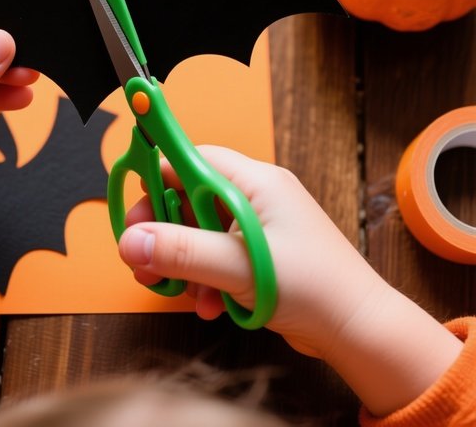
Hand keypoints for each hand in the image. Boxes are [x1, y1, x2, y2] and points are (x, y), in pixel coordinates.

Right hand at [119, 146, 380, 358]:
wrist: (360, 331)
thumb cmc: (315, 290)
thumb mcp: (238, 267)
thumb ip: (181, 252)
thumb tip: (130, 241)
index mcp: (256, 182)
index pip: (191, 159)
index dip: (157, 178)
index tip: (132, 208)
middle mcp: (255, 197)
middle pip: (189, 198)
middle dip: (164, 231)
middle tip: (142, 259)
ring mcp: (257, 226)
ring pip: (199, 231)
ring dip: (182, 261)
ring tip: (175, 290)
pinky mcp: (259, 253)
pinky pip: (215, 255)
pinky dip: (204, 277)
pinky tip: (207, 304)